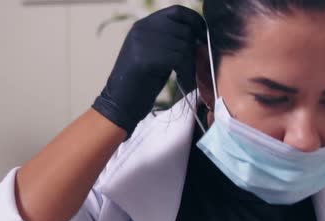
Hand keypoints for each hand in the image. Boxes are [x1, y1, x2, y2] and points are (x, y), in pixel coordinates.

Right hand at [92, 5, 205, 139]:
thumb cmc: (142, 83)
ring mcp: (141, 42)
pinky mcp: (145, 58)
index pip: (177, 11)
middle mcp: (141, 28)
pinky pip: (178, 58)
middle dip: (194, 50)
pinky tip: (183, 81)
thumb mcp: (156, 54)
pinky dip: (186, 72)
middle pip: (184, 30)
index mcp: (143, 25)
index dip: (195, 21)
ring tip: (187, 77)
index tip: (203, 36)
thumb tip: (199, 36)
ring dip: (191, 64)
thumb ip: (171, 41)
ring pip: (184, 45)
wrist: (120, 104)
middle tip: (192, 68)